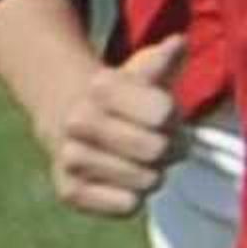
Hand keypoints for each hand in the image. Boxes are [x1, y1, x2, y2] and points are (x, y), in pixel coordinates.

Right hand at [43, 35, 188, 219]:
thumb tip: (179, 42)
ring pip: (146, 181)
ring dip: (153, 173)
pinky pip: (127, 205)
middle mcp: (80, 120)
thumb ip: (163, 60)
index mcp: (102, 86)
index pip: (163, 115)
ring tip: (141, 159)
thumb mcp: (140, 71)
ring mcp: (71, 157)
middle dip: (170, 149)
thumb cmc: (120, 96)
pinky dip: (135, 196)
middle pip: (157, 150)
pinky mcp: (69, 191)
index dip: (174, 119)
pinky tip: (124, 179)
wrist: (67, 116)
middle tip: (161, 142)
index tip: (165, 115)